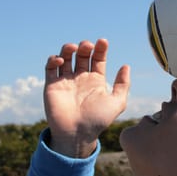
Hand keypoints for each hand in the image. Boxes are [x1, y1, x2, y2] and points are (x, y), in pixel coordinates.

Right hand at [43, 39, 129, 157]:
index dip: (100, 48)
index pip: (98, 58)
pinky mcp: (52, 85)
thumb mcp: (117, 102)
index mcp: (96, 80)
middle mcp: (81, 78)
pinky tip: (60, 60)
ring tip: (74, 48)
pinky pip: (50, 68)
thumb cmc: (98, 120)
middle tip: (87, 46)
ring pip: (66, 57)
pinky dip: (53, 60)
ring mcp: (66, 81)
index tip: (103, 42)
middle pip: (82, 55)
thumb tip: (126, 65)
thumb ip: (123, 84)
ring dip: (68, 49)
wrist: (77, 134)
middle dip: (85, 47)